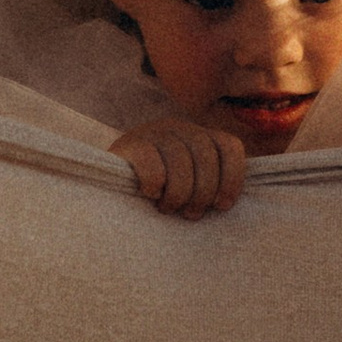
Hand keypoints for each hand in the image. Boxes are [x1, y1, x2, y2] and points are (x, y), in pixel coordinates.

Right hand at [114, 117, 246, 216]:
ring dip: (178, 192)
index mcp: (200, 136)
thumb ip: (209, 185)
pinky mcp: (130, 143)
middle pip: (206, 156)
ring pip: (180, 159)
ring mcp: (154, 132)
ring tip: (168, 208)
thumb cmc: (158, 191)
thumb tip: (230, 204)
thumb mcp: (188, 182)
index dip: (232, 178)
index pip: (230, 147)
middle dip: (203, 192)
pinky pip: (151, 161)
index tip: (222, 206)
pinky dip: (154, 182)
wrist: (109, 181)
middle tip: (191, 214)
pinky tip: (150, 194)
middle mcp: (180, 127)